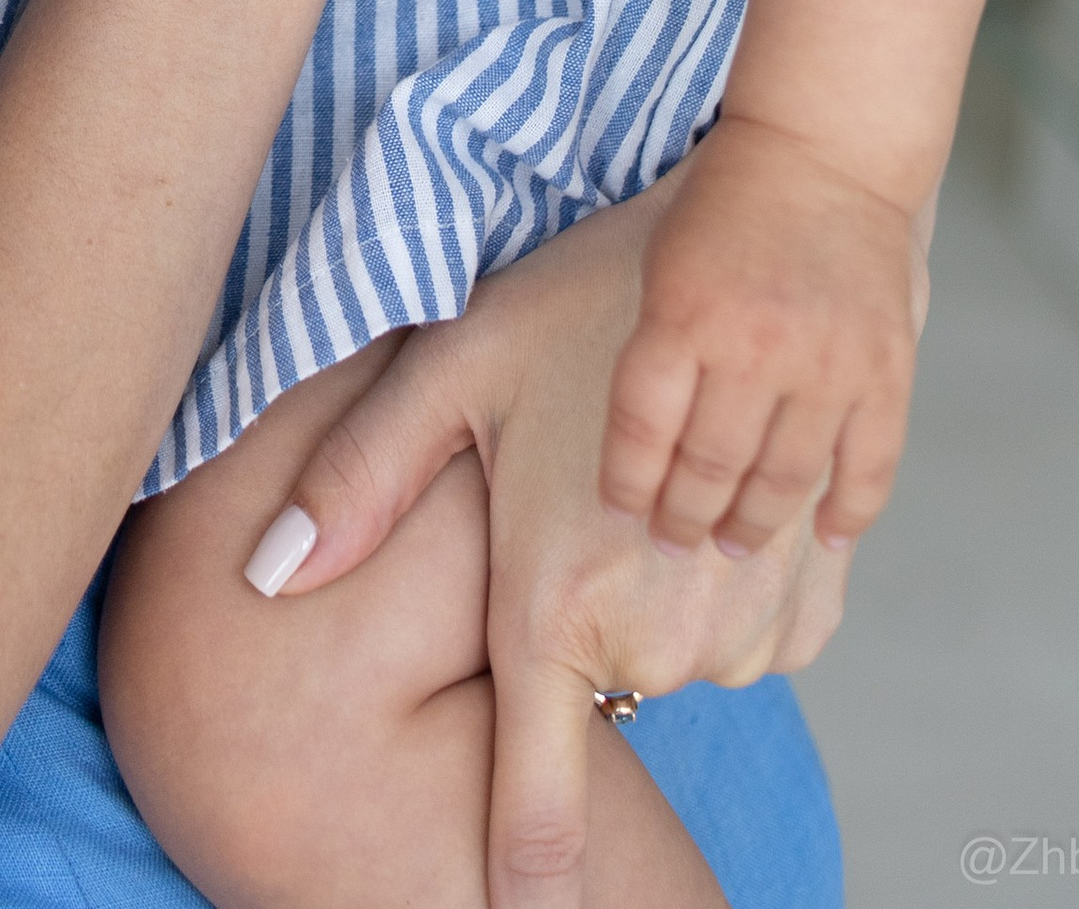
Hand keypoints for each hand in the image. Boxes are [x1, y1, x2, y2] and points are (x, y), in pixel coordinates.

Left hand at [251, 195, 848, 908]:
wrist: (762, 234)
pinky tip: (703, 483)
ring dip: (656, 597)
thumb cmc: (588, 291)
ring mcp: (751, 619)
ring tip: (638, 468)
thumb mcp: (454, 365)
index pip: (540, 806)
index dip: (525, 886)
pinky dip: (726, 581)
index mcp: (560, 602)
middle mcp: (663, 636)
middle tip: (574, 492)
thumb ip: (359, 480)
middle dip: (578, 623)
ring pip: (680, 660)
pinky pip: (752, 632)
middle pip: (604, 694)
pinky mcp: (817, 590)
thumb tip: (260, 579)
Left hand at [598, 111, 923, 556]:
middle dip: (684, 517)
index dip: (629, 483)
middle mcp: (754, 347)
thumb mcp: (660, 261)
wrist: (825, 149)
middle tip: (675, 540)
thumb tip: (646, 447)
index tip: (625, 510)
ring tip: (733, 543)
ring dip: (753, 524)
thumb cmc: (727, 203)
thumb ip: (657, 348)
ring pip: (783, 482)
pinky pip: (868, 470)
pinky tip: (826, 538)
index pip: (643, 431)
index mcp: (683, 315)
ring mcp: (826, 365)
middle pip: (709, 467)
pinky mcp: (885, 371)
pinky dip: (847, 514)